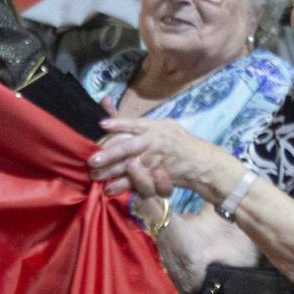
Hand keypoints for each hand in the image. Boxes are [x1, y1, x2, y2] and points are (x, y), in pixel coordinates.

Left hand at [89, 116, 223, 200]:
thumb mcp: (163, 126)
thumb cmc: (178, 142)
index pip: (135, 124)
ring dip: (111, 172)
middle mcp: (156, 142)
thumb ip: (139, 123)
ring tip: (95, 176)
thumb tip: (108, 103)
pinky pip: (139, 183)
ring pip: (131, 167)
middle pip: (129, 147)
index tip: (102, 125)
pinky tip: (109, 189)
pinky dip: (123, 186)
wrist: (200, 162)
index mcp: (156, 128)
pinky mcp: (158, 176)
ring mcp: (157, 161)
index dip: (119, 124)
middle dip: (110, 154)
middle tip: (92, 160)